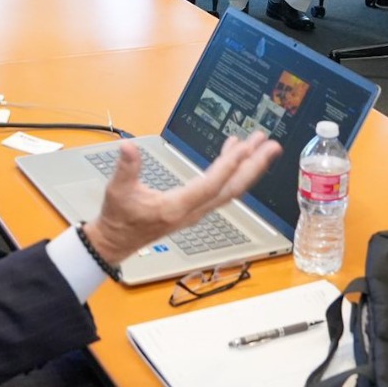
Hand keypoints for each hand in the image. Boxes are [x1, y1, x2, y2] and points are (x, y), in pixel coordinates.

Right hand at [83, 131, 282, 264]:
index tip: (245, 147)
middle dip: (253, 166)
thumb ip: (126, 169)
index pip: (211, 185)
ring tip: (261, 145)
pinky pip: (221, 188)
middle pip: (231, 189)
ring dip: (247, 167)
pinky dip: (231, 169)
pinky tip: (233, 152)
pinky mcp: (195, 207)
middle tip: (271, 146)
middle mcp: (193, 211)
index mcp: (177, 207)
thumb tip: (128, 147)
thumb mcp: (118, 191)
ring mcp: (197, 211)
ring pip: (230, 189)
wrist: (116, 242)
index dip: (229, 165)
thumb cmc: (118, 219)